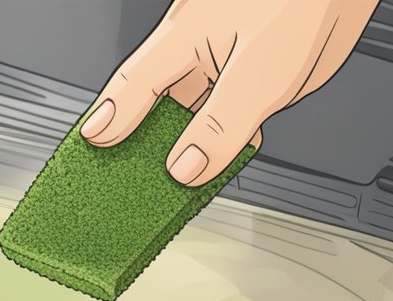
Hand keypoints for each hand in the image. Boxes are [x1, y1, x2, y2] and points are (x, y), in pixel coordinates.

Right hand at [79, 0, 378, 185]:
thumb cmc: (304, 0)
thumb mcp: (261, 71)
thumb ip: (221, 123)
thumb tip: (186, 169)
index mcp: (183, 38)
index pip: (131, 87)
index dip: (109, 120)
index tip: (89, 148)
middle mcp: (198, 52)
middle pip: (154, 108)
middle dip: (137, 147)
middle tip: (120, 184)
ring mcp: (226, 63)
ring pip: (189, 117)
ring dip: (180, 151)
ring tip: (165, 190)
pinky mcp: (255, 74)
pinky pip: (225, 117)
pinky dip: (219, 144)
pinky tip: (219, 163)